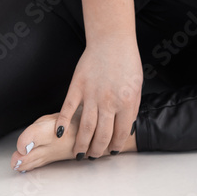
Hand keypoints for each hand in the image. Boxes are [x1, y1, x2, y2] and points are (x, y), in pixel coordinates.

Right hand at [54, 35, 143, 156]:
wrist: (112, 40)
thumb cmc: (127, 61)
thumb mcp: (136, 86)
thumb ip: (131, 108)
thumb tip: (126, 128)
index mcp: (126, 102)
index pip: (120, 133)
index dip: (115, 146)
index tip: (111, 151)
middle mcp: (108, 102)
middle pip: (101, 135)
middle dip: (97, 150)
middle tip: (93, 156)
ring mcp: (91, 94)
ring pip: (85, 127)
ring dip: (81, 144)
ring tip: (79, 153)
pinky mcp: (77, 86)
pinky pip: (67, 109)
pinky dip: (62, 122)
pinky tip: (60, 134)